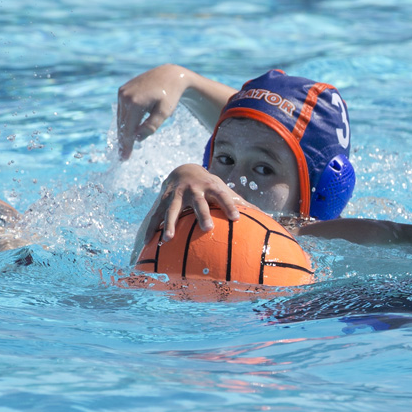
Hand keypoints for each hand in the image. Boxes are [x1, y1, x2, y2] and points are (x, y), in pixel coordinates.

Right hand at [117, 64, 189, 159]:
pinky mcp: (123, 90)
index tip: (125, 157)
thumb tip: (137, 138)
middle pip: (122, 124)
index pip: (128, 129)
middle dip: (123, 141)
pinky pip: (122, 110)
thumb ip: (151, 126)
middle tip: (123, 156)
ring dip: (122, 131)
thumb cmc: (170, 94)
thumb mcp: (165, 112)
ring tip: (124, 146)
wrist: (170, 75)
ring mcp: (122, 92)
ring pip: (121, 118)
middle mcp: (125, 96)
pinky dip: (124, 121)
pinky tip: (127, 131)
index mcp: (135, 102)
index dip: (126, 145)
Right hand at [136, 164, 251, 253]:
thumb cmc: (209, 185)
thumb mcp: (224, 189)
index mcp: (212, 188)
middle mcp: (194, 190)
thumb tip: (264, 216)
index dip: (230, 206)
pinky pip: (155, 216)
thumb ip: (240, 203)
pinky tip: (147, 242)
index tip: (236, 219)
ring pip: (172, 210)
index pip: (224, 196)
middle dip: (202, 215)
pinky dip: (151, 228)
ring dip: (169, 224)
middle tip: (207, 228)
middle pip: (199, 203)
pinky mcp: (162, 201)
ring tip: (168, 239)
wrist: (184, 170)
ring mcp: (176, 195)